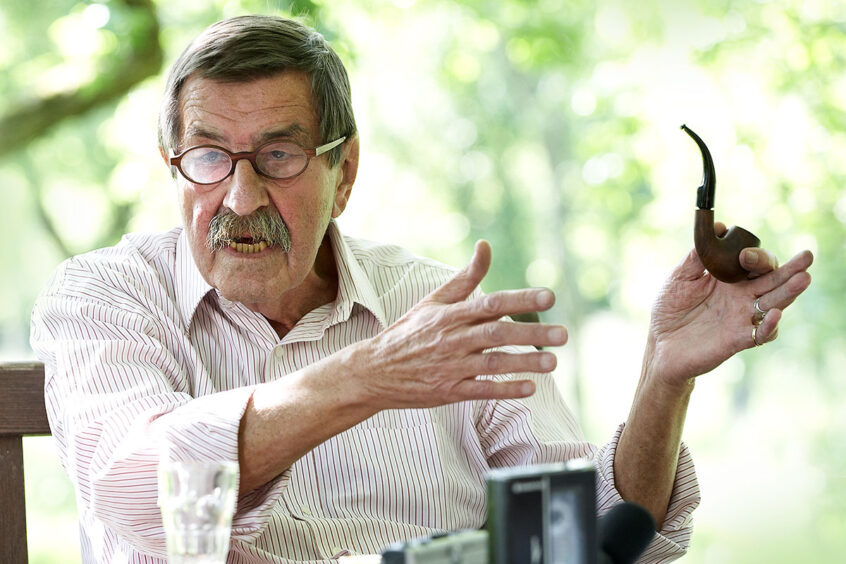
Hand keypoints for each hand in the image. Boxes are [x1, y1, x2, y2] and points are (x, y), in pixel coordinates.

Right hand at [351, 240, 568, 409]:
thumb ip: (466, 277)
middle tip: (563, 334)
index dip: (521, 299)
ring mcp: (450, 366)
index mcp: (450, 315)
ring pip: (493, 363)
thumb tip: (485, 245)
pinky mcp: (448, 391)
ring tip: (553, 363)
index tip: (550, 297)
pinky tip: (529, 389)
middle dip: (532, 333)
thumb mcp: (434, 301)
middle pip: (497, 333)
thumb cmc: (409, 332)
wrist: (374, 370)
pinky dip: (504, 389)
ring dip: (524, 363)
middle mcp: (452, 339)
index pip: (491, 303)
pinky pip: (481, 390)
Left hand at [645, 224, 812, 387]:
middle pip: (773, 281)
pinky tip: (775, 314)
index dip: (756, 257)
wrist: (659, 343)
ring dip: (789, 292)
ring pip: (774, 303)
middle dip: (791, 269)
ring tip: (803, 278)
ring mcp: (741, 318)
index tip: (745, 255)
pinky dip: (770, 325)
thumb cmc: (669, 309)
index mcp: (730, 280)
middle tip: (807, 256)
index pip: (755, 265)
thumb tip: (717, 228)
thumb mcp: (679, 278)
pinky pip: (760, 334)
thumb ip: (696, 257)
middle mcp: (741, 298)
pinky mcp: (736, 340)